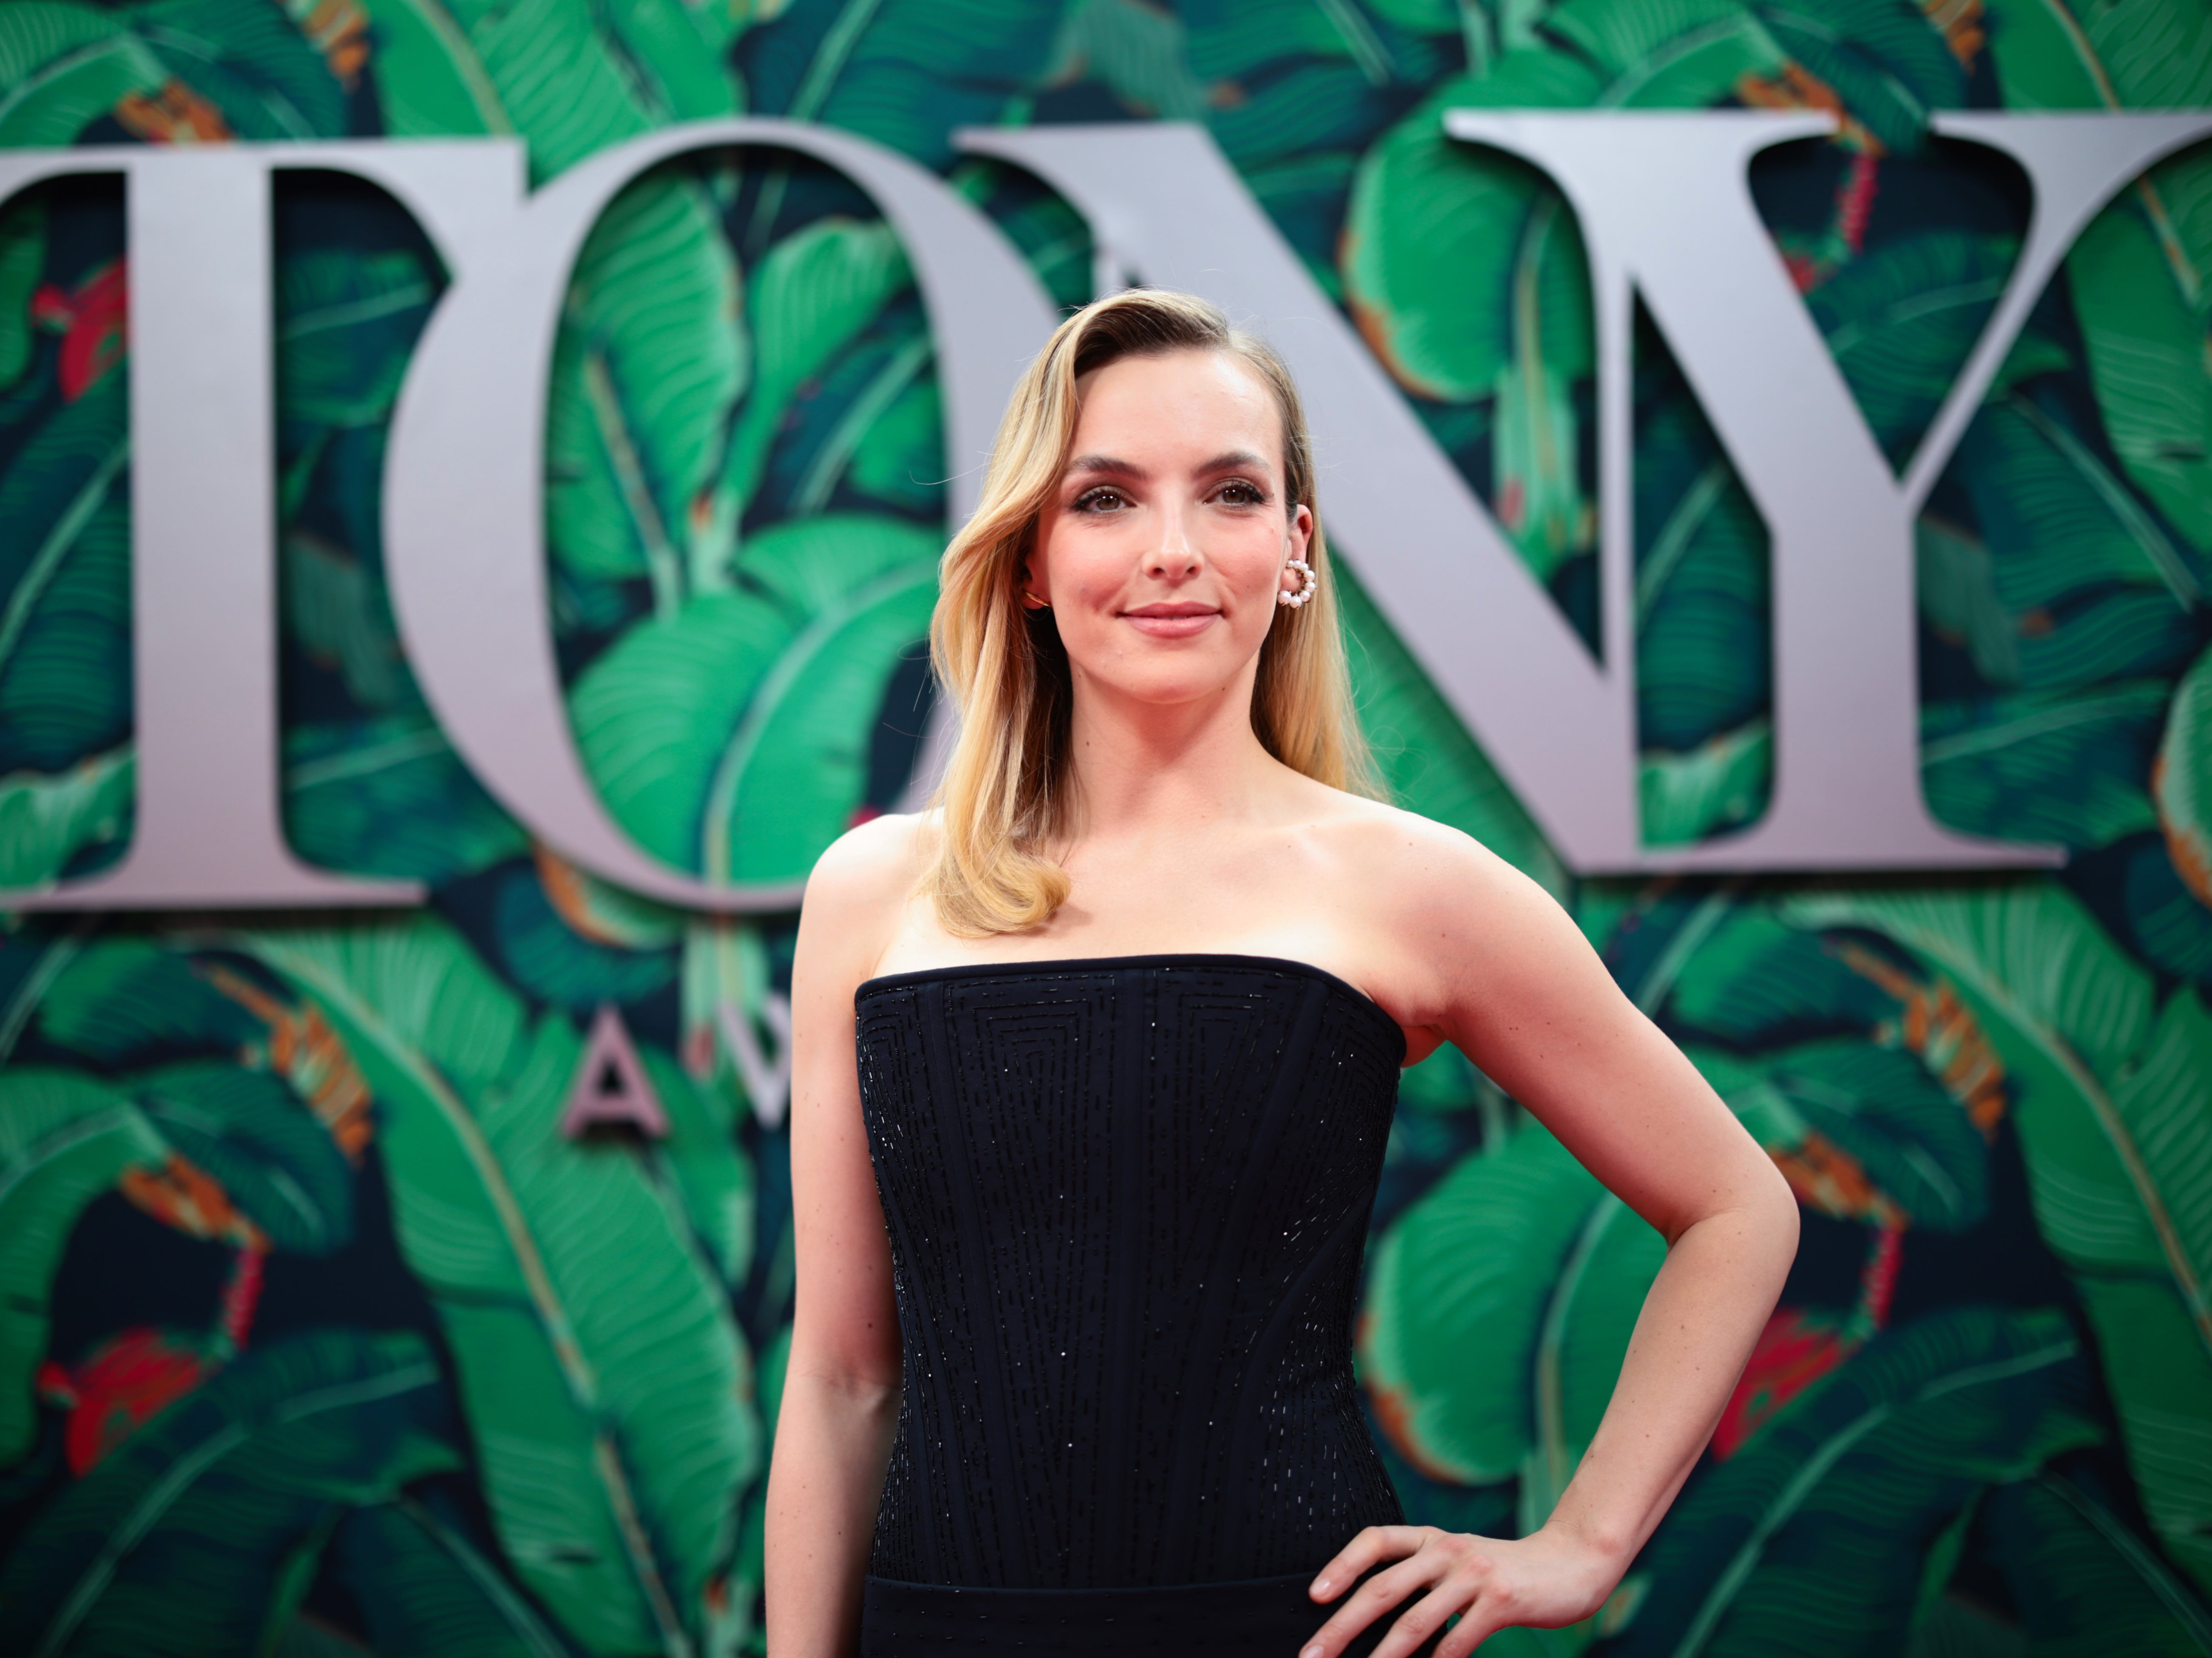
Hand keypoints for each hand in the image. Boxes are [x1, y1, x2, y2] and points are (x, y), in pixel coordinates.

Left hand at [1298, 1524, 1623, 1657]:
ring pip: (1415, 1621)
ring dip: (1382, 1656)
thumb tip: (1372, 1618)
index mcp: (1431, 1538)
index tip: (1314, 1596)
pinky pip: (1458, 1640)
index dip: (1341, 1566)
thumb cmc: (1503, 1572)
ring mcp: (1473, 1573)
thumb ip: (1423, 1579)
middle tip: (1313, 1654)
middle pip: (1382, 1588)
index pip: (1374, 1540)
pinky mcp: (1500, 1600)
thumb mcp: (1458, 1562)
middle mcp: (1446, 1550)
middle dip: (1342, 1626)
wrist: (1570, 1563)